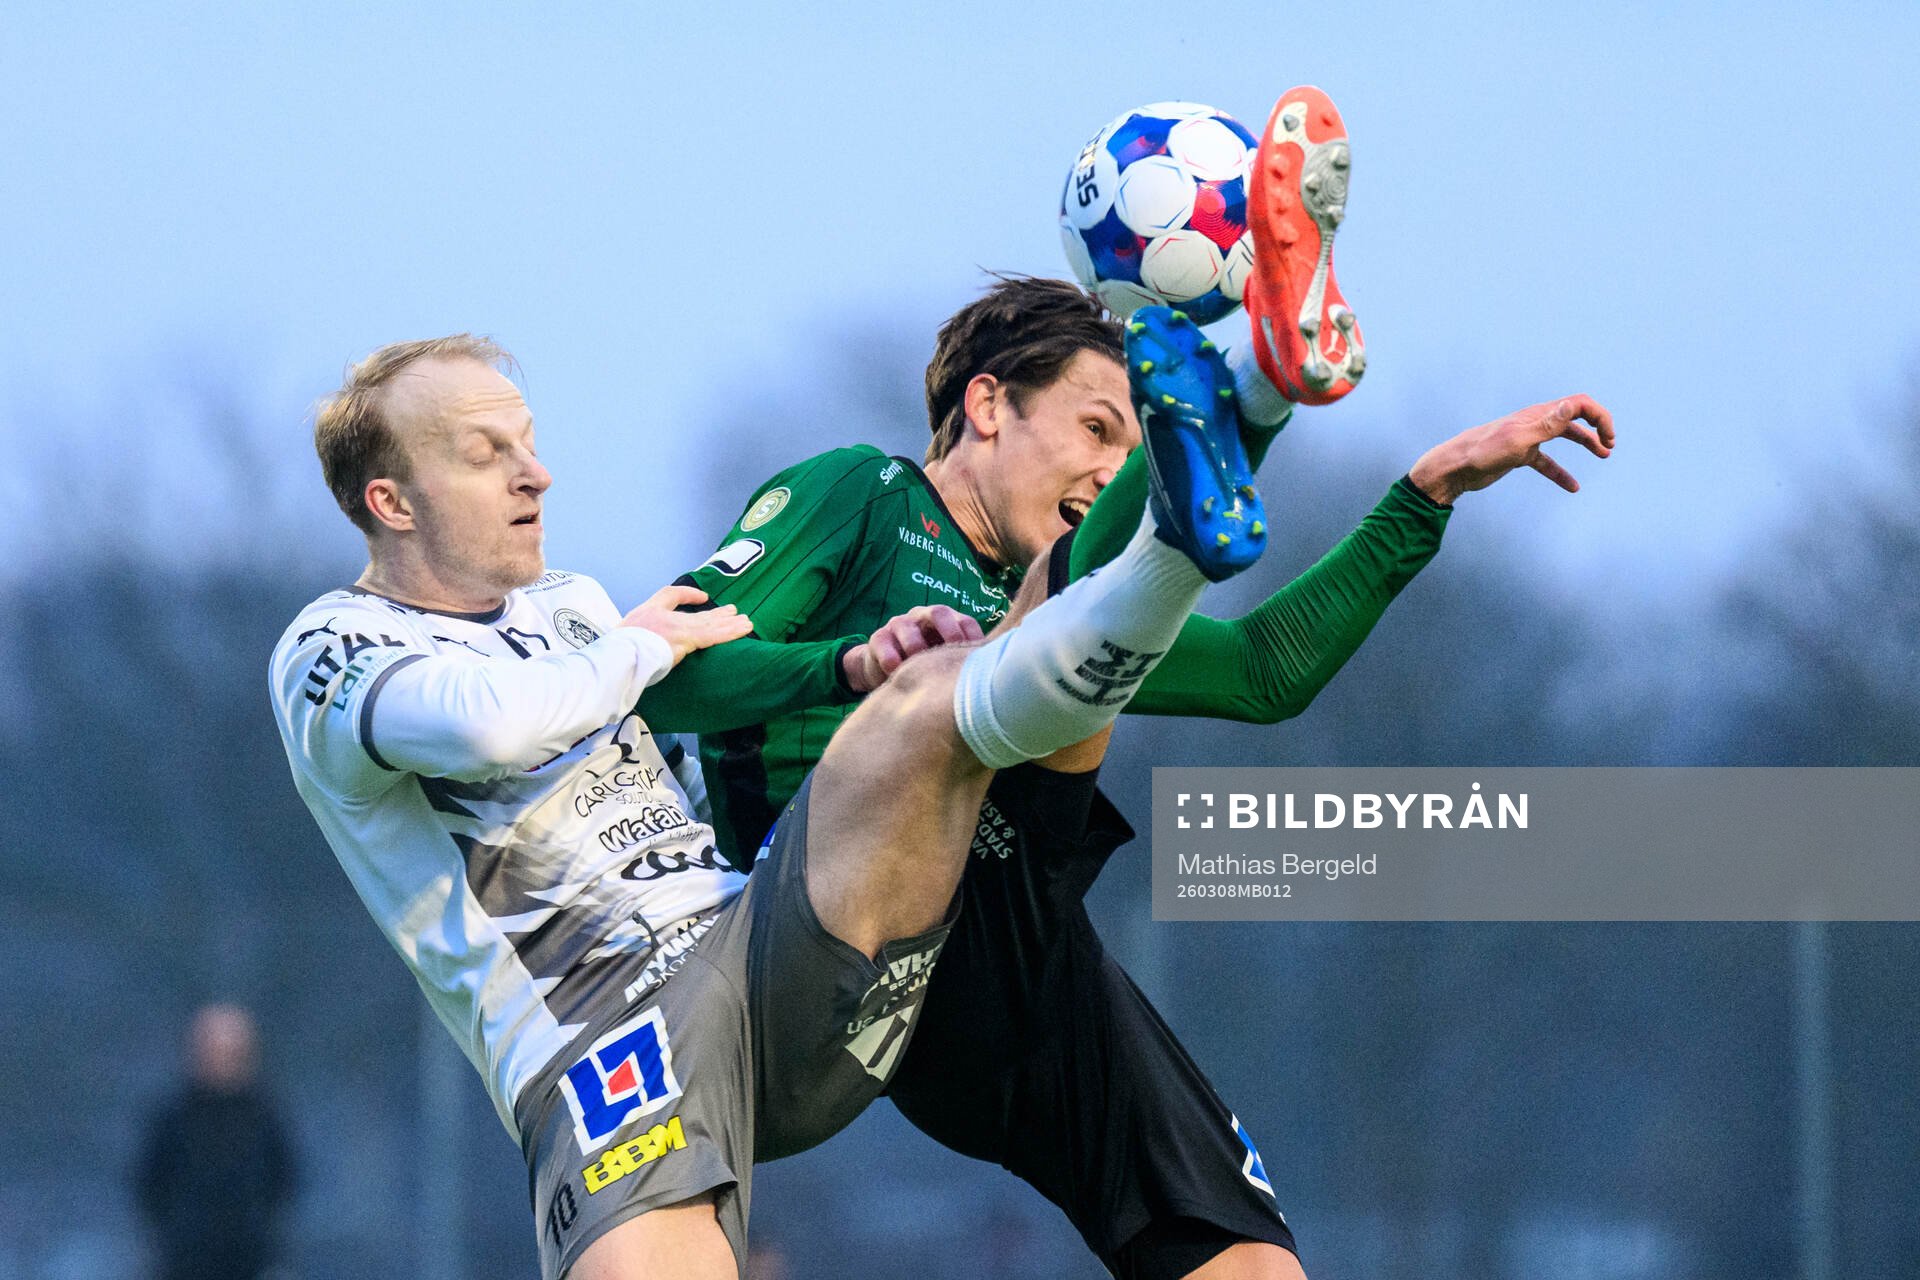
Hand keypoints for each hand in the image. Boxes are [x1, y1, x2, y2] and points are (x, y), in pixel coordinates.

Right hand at [620, 585, 752, 664]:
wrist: (616, 657)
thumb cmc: (616, 652)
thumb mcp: (621, 637)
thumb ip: (637, 637)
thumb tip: (649, 643)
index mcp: (648, 613)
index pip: (669, 596)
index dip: (687, 595)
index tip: (702, 599)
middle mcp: (665, 617)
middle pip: (697, 614)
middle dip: (717, 614)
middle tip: (734, 612)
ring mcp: (676, 629)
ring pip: (709, 624)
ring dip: (729, 623)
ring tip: (746, 622)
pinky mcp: (685, 640)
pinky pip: (713, 636)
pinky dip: (730, 632)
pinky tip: (742, 629)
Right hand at [841, 605, 984, 692]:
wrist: (886, 669)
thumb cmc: (926, 667)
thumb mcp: (945, 665)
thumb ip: (964, 666)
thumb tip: (995, 684)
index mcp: (948, 623)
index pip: (965, 622)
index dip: (973, 637)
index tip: (980, 658)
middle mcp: (924, 618)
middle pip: (939, 613)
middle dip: (948, 630)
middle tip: (952, 651)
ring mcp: (900, 625)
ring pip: (906, 625)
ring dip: (914, 643)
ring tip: (918, 661)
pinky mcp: (879, 638)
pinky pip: (882, 641)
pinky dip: (889, 655)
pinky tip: (894, 669)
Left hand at [1408, 395, 1614, 506]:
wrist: (1454, 468)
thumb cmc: (1483, 452)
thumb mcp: (1519, 439)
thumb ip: (1547, 423)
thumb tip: (1572, 404)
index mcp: (1537, 414)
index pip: (1578, 404)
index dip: (1599, 416)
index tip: (1609, 438)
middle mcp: (1534, 422)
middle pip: (1574, 417)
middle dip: (1597, 427)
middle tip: (1610, 445)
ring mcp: (1527, 438)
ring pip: (1563, 436)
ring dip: (1585, 443)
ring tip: (1604, 454)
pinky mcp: (1519, 455)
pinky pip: (1546, 463)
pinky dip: (1561, 473)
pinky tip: (1573, 487)